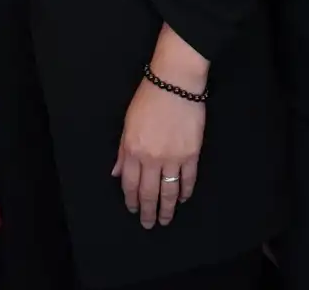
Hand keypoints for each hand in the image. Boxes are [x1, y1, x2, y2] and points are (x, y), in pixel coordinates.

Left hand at [111, 80, 204, 228]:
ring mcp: (173, 158)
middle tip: (149, 224)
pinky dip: (186, 192)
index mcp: (133, 150)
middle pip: (149, 193)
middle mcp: (151, 158)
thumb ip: (123, 152)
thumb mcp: (127, 124)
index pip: (130, 184)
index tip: (132, 210)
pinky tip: (183, 198)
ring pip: (169, 191)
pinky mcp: (191, 154)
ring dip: (167, 208)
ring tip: (166, 219)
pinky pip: (188, 180)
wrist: (175, 83)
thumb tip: (117, 174)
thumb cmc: (148, 98)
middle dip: (148, 211)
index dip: (131, 200)